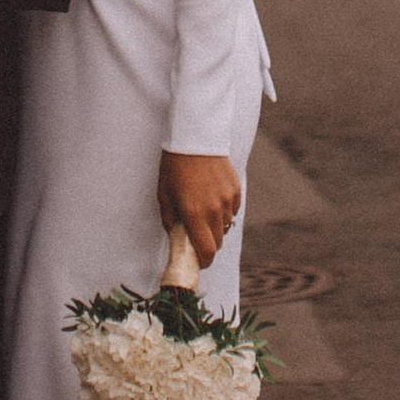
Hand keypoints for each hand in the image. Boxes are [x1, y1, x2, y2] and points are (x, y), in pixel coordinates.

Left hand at [159, 151, 240, 266]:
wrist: (194, 138)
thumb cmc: (174, 166)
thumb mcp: (164, 194)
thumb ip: (170, 220)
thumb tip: (175, 236)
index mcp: (194, 214)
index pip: (206, 251)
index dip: (203, 261)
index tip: (198, 262)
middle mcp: (214, 210)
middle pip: (218, 242)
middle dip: (208, 244)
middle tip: (198, 237)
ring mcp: (228, 199)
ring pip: (227, 226)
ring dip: (217, 227)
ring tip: (205, 214)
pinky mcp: (236, 189)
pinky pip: (234, 210)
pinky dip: (226, 212)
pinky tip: (214, 200)